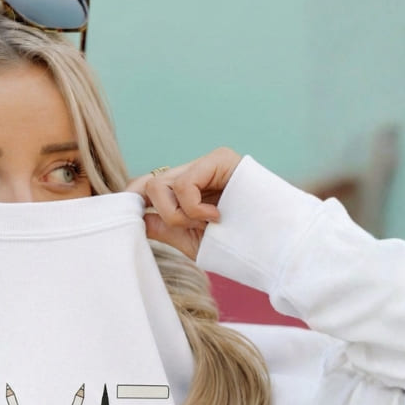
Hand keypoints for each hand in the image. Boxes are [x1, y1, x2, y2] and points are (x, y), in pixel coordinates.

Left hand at [125, 147, 241, 259]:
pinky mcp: (219, 159)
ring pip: (160, 185)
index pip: (149, 186)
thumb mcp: (191, 239)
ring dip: (179, 213)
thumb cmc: (237, 245)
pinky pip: (183, 183)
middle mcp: (194, 173)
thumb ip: (164, 226)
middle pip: (149, 184)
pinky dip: (193, 206)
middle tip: (193, 226)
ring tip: (210, 221)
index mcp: (187, 191)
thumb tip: (137, 216)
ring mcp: (206, 164)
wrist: (277, 244)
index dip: (133, 197)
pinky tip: (216, 215)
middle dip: (164, 213)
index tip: (128, 215)